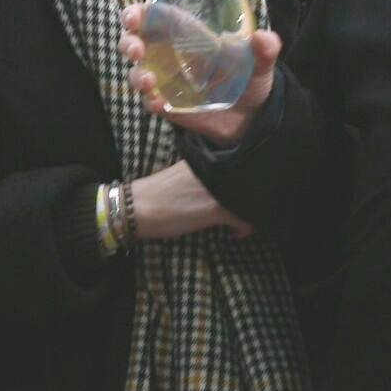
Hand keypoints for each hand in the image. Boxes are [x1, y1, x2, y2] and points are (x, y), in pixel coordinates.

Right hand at [121, 3, 281, 147]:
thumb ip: (264, 50)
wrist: (251, 117)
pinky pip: (150, 102)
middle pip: (134, 42)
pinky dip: (151, 102)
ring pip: (137, 73)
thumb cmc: (249, 77)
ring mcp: (165, 80)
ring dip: (138, 76)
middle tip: (136, 51)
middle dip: (128, 43)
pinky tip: (161, 104)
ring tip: (149, 82)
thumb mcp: (260, 62)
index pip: (152, 16)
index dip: (136, 14)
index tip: (133, 18)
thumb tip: (264, 38)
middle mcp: (169, 54)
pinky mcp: (167, 104)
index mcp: (185, 33)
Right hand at [129, 160, 253, 241]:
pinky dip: (244, 227)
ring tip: (243, 221)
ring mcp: (217, 188)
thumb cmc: (159, 192)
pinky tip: (236, 233)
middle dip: (252, 196)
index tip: (250, 191)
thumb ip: (209, 174)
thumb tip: (229, 182)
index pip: (242, 163)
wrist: (137, 206)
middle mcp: (217, 168)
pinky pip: (242, 218)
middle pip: (250, 180)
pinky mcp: (215, 209)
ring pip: (249, 199)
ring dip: (249, 212)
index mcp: (209, 157)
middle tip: (247, 208)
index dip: (252, 179)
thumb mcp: (187, 174)